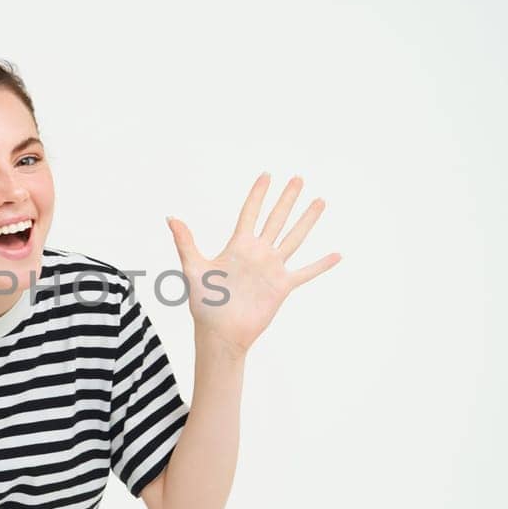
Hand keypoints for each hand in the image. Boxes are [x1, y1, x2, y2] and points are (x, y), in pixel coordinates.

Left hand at [166, 173, 341, 356]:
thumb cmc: (203, 304)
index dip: (258, 195)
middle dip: (287, 199)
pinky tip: (337, 254)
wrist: (220, 333)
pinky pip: (305, 272)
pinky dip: (321, 264)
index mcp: (237, 246)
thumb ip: (185, 242)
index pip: (250, 213)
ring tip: (320, 201)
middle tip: (298, 178)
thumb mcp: (193, 268)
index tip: (266, 175)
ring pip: (294, 238)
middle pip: (276, 219)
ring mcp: (272, 269)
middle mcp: (258, 253)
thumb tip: (171, 217)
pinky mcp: (281, 287)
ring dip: (307, 220)